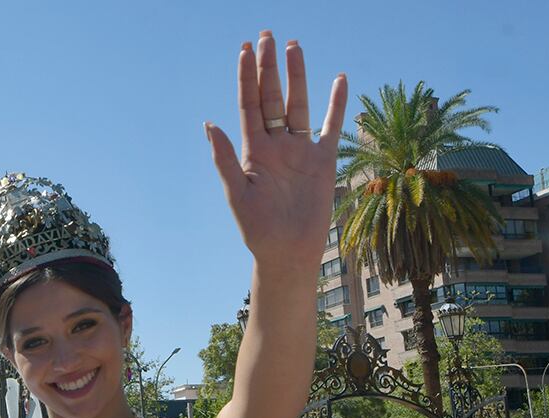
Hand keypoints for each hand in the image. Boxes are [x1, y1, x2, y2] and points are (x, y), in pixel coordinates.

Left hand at [206, 32, 347, 269]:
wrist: (287, 251)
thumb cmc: (257, 228)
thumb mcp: (236, 193)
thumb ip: (224, 158)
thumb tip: (209, 124)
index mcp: (252, 150)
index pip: (248, 104)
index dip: (246, 77)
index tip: (245, 49)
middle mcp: (275, 144)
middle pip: (272, 97)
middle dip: (268, 67)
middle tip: (267, 36)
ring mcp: (300, 150)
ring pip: (299, 104)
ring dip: (297, 76)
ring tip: (294, 47)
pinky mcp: (323, 160)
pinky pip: (330, 126)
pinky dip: (336, 104)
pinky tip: (338, 79)